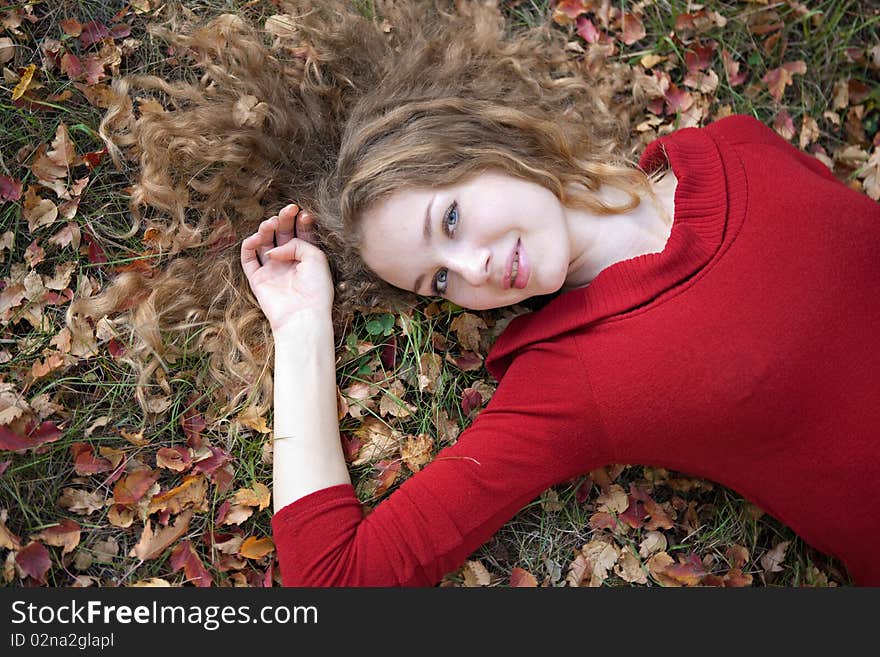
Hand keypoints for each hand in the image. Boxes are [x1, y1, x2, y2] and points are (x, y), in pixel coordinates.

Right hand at [240, 203, 333, 334]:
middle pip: (283, 234)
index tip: (303, 213)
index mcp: (307, 258)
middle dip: (284, 219)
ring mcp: (272, 270)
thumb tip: (274, 249)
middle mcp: (289, 262)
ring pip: (264, 242)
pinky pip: (248, 257)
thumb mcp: (316, 257)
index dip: (301, 221)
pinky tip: (258, 238)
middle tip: (288, 209)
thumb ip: (297, 243)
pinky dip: (249, 244)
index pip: (301, 234)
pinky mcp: (257, 279)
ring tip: (272, 222)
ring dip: (267, 228)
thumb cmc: (315, 289)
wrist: (303, 316)